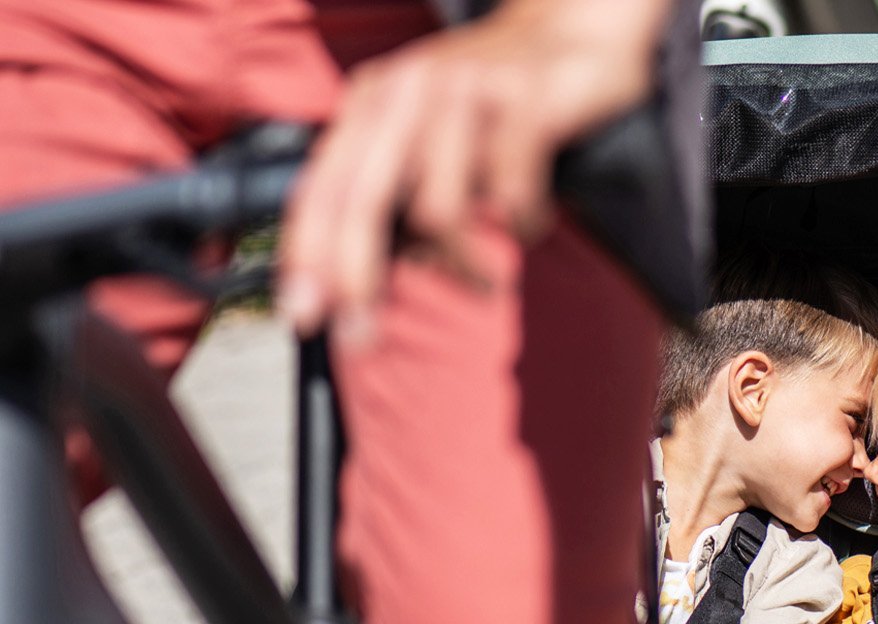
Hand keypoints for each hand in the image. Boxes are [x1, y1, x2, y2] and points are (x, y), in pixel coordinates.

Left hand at [278, 0, 671, 339]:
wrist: (575, 25)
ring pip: (438, 208)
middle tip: (361, 337)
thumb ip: (396, 199)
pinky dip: (521, 227)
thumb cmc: (496, 99)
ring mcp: (465, 93)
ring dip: (463, 266)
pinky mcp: (523, 102)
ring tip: (486, 283)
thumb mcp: (430, 137)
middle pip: (362, 199)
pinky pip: (510, 195)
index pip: (323, 186)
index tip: (300, 319)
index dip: (305, 255)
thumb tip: (363, 285)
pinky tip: (530, 225)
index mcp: (374, 101)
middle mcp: (410, 91)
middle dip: (355, 278)